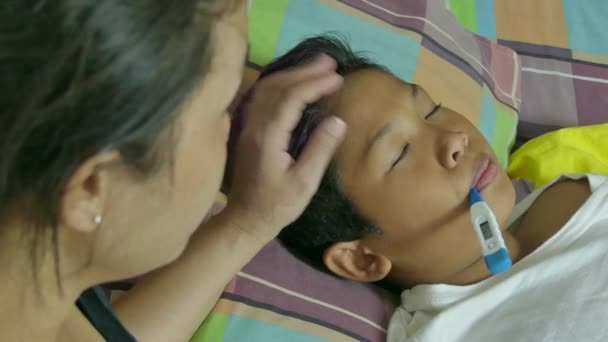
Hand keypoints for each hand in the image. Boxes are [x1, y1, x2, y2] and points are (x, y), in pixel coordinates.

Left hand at [225, 55, 346, 243]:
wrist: (245, 219)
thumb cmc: (277, 206)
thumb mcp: (304, 183)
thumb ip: (320, 150)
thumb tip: (338, 120)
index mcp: (267, 138)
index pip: (290, 99)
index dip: (314, 84)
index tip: (338, 78)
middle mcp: (253, 126)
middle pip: (276, 87)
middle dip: (304, 71)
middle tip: (331, 62)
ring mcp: (247, 127)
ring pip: (266, 89)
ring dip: (291, 74)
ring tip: (317, 66)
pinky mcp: (247, 130)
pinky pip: (261, 97)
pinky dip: (279, 84)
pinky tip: (293, 82)